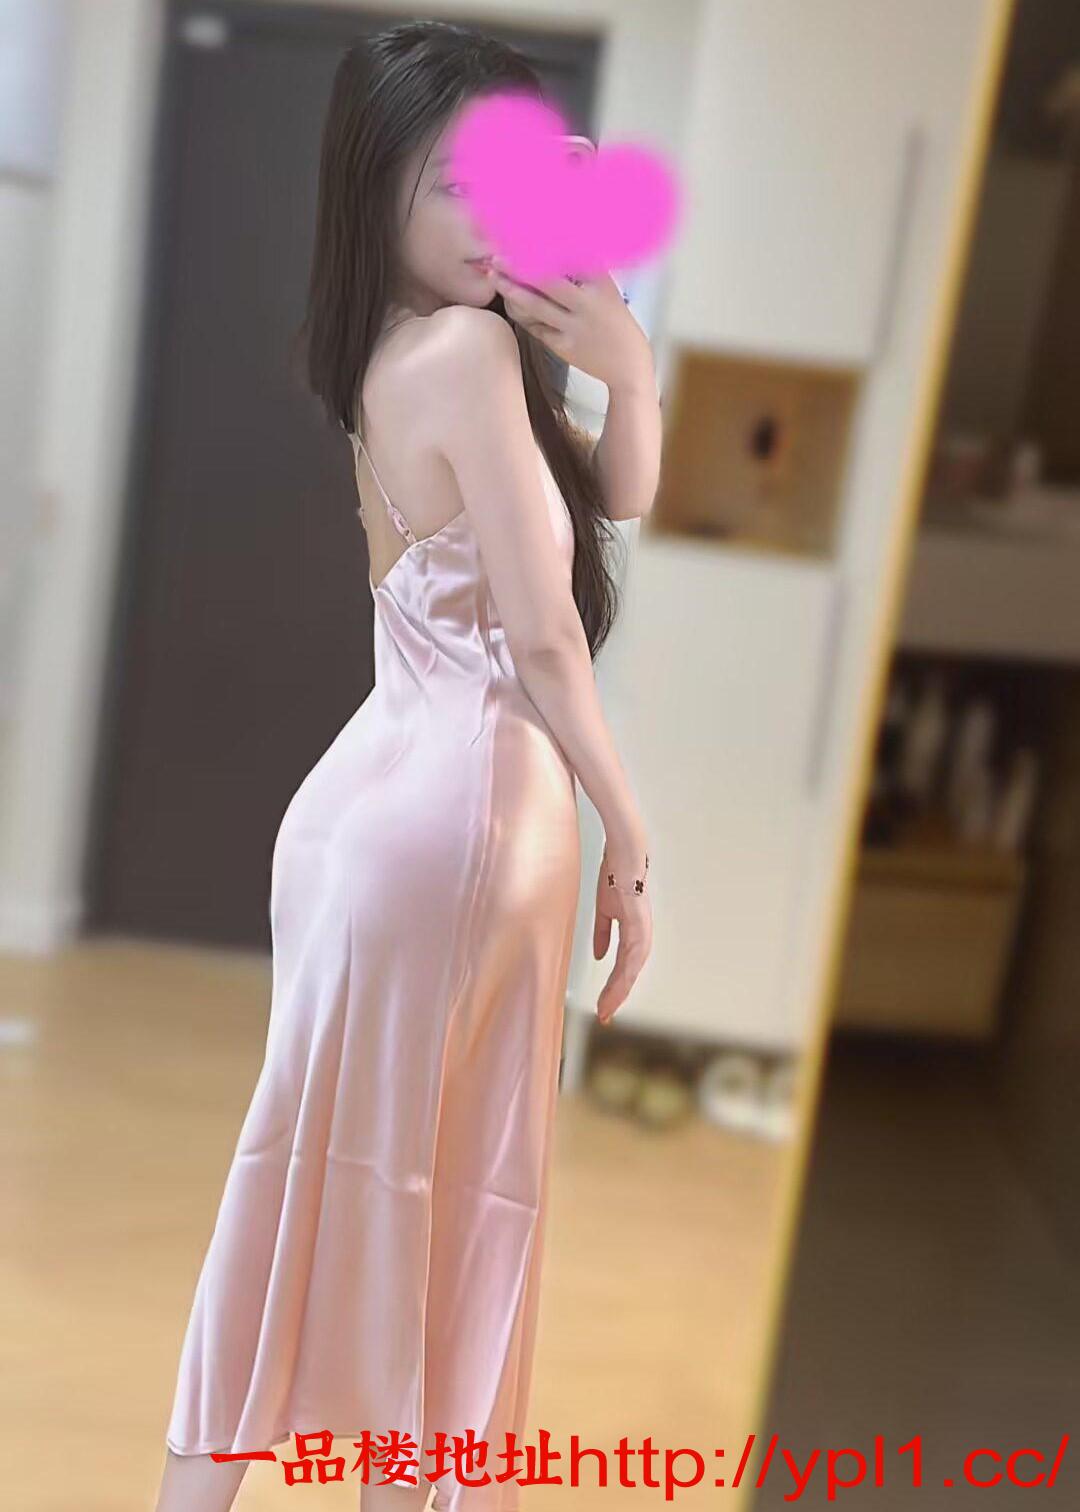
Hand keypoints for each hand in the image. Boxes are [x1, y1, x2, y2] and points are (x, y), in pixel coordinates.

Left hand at [492, 262, 653, 392]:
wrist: (627, 363)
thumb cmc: (613, 320)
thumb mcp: (606, 291)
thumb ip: (584, 272)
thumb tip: (559, 246)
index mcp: (600, 285)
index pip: (571, 259)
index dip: (546, 248)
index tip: (524, 235)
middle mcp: (587, 304)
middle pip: (548, 282)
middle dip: (520, 267)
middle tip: (499, 256)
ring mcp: (575, 327)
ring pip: (537, 306)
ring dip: (513, 290)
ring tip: (495, 277)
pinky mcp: (564, 347)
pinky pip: (537, 327)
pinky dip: (522, 314)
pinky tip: (509, 302)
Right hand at [592, 844, 652, 1025]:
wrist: (622, 851)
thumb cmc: (615, 873)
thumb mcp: (605, 909)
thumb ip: (603, 933)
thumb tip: (600, 956)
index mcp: (632, 932)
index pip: (623, 966)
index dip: (614, 986)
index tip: (603, 1005)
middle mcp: (641, 934)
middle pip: (630, 973)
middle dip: (617, 995)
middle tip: (604, 1016)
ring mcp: (642, 929)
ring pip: (632, 968)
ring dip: (620, 989)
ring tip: (607, 1007)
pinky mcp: (639, 922)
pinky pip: (632, 952)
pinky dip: (625, 971)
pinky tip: (617, 984)